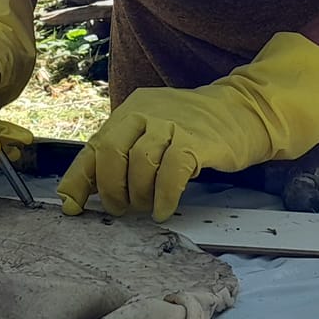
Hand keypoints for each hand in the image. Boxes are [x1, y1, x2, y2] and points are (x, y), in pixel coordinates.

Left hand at [57, 33, 318, 220]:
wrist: (244, 111)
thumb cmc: (193, 130)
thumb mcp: (152, 134)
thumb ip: (123, 155)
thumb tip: (83, 194)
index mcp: (129, 109)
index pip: (93, 145)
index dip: (79, 179)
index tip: (74, 207)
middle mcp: (145, 111)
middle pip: (110, 153)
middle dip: (111, 189)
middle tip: (122, 209)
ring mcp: (172, 123)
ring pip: (139, 164)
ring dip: (137, 195)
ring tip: (146, 208)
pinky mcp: (197, 140)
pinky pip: (171, 173)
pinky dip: (163, 196)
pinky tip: (164, 209)